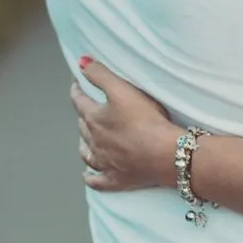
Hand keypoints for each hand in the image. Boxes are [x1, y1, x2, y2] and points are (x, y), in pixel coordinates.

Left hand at [71, 58, 183, 193]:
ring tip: (85, 139)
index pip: (79, 102)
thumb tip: (81, 63)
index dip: (77, 91)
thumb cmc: (146, 120)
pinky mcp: (117, 179)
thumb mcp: (122, 89)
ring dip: (85, 145)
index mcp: (95, 118)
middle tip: (87, 109)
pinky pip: (98, 180)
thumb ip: (100, 74)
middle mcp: (95, 141)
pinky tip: (88, 176)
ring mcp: (105, 162)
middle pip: (83, 127)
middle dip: (83, 116)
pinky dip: (91, 177)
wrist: (164, 153)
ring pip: (87, 153)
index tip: (77, 86)